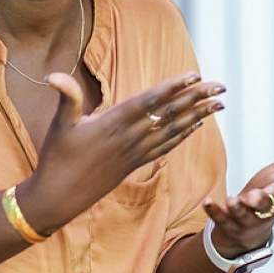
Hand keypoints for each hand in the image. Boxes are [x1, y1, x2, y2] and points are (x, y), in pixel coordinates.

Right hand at [20, 71, 225, 234]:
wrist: (60, 197)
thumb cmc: (57, 158)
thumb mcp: (60, 124)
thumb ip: (66, 97)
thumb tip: (52, 75)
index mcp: (113, 123)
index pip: (149, 101)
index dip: (172, 88)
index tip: (194, 76)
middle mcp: (130, 138)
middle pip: (169, 114)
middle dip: (196, 98)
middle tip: (221, 85)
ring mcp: (135, 152)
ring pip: (173, 131)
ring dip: (198, 115)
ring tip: (219, 103)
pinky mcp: (135, 164)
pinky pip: (166, 147)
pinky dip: (183, 135)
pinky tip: (197, 125)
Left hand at [204, 144, 273, 256]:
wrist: (247, 227)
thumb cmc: (269, 194)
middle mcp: (265, 211)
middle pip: (265, 207)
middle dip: (260, 202)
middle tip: (254, 197)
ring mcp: (246, 219)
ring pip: (242, 215)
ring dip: (237, 208)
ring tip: (231, 200)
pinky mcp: (227, 222)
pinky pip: (220, 218)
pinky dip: (214, 210)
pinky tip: (207, 202)